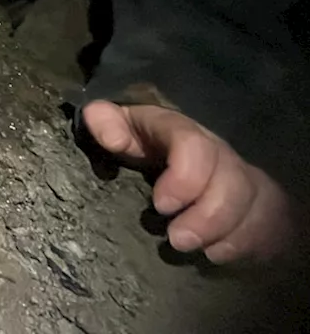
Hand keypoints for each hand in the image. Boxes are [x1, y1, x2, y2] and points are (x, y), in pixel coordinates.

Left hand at [81, 100, 293, 262]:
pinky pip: (270, 222)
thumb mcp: (119, 128)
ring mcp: (242, 177)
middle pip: (233, 179)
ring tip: (200, 252)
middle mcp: (218, 152)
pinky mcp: (258, 203)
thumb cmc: (141, 141)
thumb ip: (104, 122)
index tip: (160, 205)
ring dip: (230, 233)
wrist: (172, 152)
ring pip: (256, 202)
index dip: (185, 176)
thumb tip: (106, 132)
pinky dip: (250, 242)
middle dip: (209, 215)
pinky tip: (221, 254)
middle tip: (178, 239)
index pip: (194, 145)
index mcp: (182, 132)